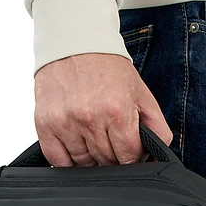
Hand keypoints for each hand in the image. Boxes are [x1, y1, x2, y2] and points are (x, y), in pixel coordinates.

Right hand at [34, 53, 172, 166]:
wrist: (73, 41)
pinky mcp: (45, 124)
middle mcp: (89, 118)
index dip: (133, 156)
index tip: (129, 146)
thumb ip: (156, 127)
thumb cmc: (107, 67)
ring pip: (84, 164)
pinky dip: (69, 161)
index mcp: (116, 110)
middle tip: (111, 136)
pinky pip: (59, 162)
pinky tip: (76, 146)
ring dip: (92, 157)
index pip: (129, 157)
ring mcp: (65, 123)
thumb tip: (159, 156)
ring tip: (93, 135)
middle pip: (107, 162)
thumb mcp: (141, 93)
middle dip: (113, 155)